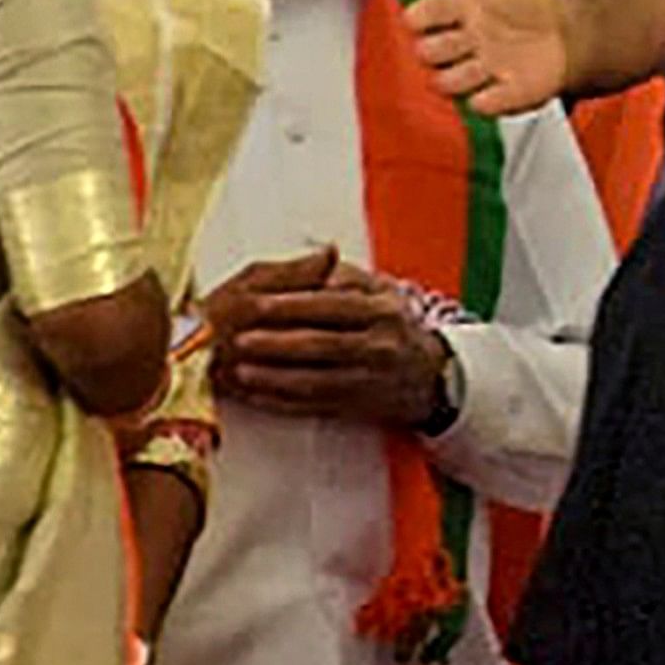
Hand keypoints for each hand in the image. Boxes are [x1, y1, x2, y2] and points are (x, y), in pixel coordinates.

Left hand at [201, 247, 453, 430]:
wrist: (427, 375)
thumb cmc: (391, 324)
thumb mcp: (379, 290)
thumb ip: (344, 274)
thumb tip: (320, 257)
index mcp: (383, 309)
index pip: (333, 305)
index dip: (293, 305)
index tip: (256, 304)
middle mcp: (380, 345)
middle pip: (322, 344)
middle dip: (276, 344)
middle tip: (237, 340)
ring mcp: (369, 380)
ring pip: (315, 380)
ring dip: (274, 377)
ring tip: (239, 371)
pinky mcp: (357, 407)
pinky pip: (314, 405)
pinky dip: (282, 401)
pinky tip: (256, 394)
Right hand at [412, 0, 569, 116]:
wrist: (571, 26)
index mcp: (457, 10)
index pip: (423, 15)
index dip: (421, 16)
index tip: (419, 16)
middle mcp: (463, 43)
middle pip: (430, 52)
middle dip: (434, 48)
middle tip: (450, 41)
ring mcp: (482, 71)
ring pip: (449, 82)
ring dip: (454, 76)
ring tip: (473, 64)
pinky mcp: (505, 94)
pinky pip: (486, 104)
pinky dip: (486, 100)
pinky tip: (493, 90)